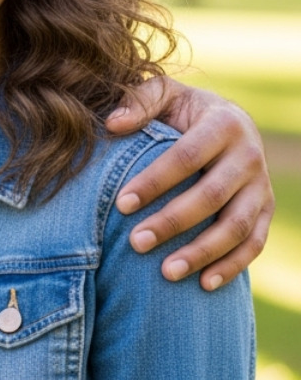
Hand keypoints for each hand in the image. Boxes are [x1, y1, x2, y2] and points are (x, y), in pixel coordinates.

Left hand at [107, 76, 271, 290]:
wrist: (227, 121)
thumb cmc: (183, 111)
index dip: (155, 181)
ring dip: (203, 252)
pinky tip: (204, 285)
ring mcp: (261, 186)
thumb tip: (113, 124)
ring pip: (237, 226)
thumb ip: (140, 103)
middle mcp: (249, 155)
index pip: (186, 157)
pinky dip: (232, 266)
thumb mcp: (165, 95)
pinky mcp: (266, 210)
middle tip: (136, 243)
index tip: (120, 204)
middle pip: (211, 196)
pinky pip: (254, 243)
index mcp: (223, 123)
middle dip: (173, 222)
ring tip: (166, 273)